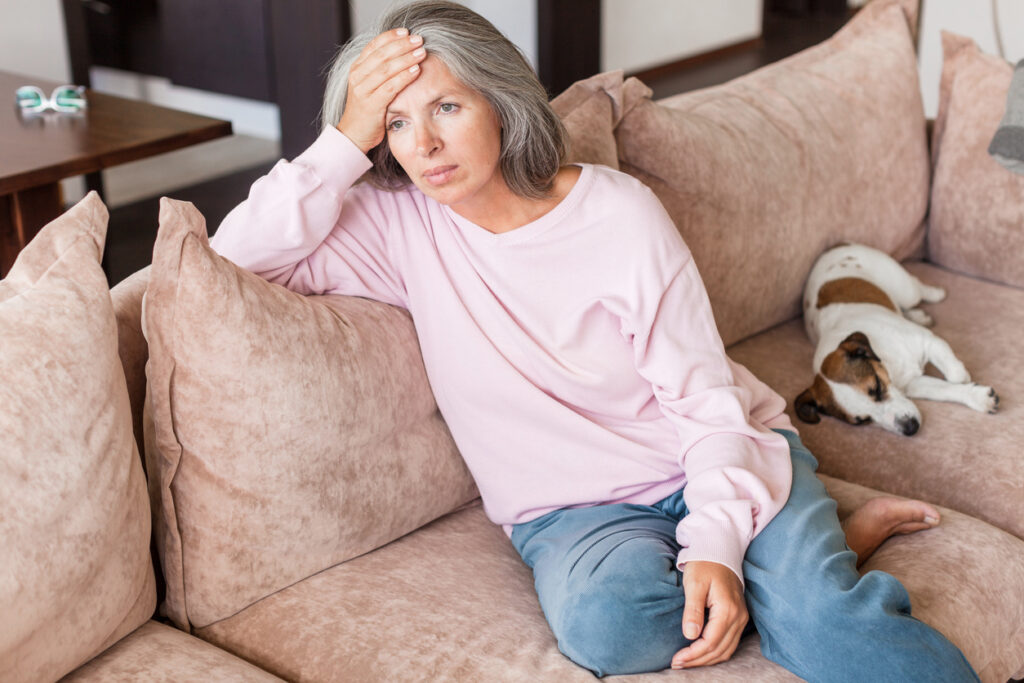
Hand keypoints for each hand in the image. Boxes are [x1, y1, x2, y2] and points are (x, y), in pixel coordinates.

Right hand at [336, 28, 428, 153]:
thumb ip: (381, 70)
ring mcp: (362, 90)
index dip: (391, 36)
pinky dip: (404, 77)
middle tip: (419, 40)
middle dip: (402, 45)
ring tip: (421, 52)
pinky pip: (390, 87)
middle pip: (381, 54)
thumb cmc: (368, 110)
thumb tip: (402, 52)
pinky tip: (416, 71)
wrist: (354, 135)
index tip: (407, 31)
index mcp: (357, 68)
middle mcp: (357, 76)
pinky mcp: (371, 105)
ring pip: (386, 69)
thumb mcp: (371, 86)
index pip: (374, 45)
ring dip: (406, 59)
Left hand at [671, 561, 747, 668]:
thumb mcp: (694, 584)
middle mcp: (739, 617)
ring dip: (706, 660)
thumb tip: (690, 635)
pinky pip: (729, 643)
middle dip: (698, 661)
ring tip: (686, 662)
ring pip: (726, 650)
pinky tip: (700, 654)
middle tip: (677, 664)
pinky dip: (715, 653)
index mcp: (727, 609)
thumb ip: (693, 610)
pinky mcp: (739, 618)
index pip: (710, 642)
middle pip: (719, 650)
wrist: (719, 552)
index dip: (693, 654)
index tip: (676, 660)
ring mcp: (741, 619)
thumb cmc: (704, 565)